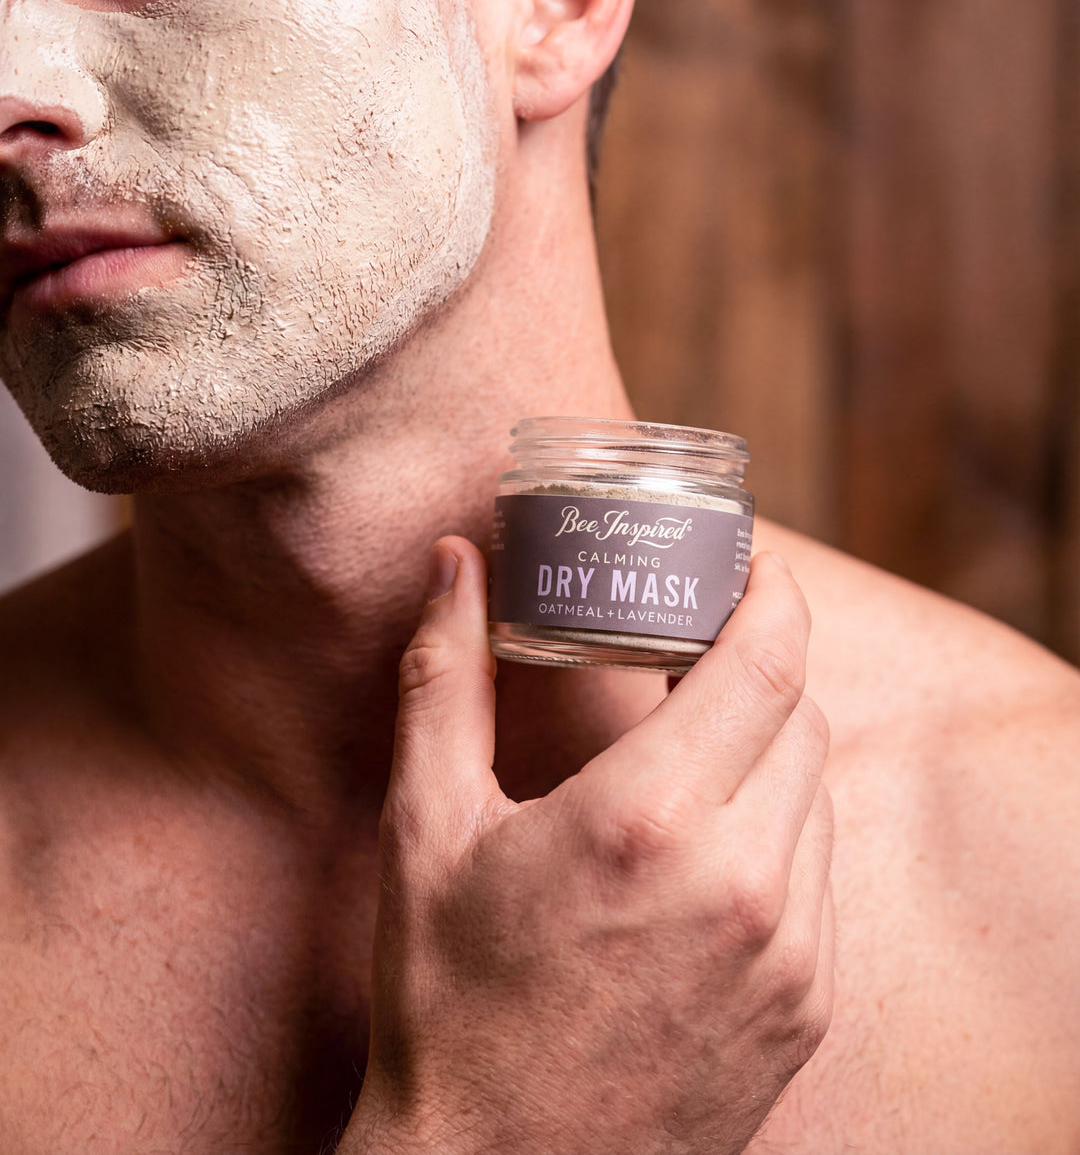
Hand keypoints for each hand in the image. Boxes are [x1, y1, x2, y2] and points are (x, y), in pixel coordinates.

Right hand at [349, 544, 833, 1154]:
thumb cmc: (448, 1003)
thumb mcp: (427, 829)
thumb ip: (446, 679)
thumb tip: (457, 564)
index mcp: (646, 821)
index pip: (765, 661)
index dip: (773, 591)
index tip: (753, 559)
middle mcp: (741, 883)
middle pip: (801, 713)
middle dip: (761, 659)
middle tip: (702, 640)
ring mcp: (788, 954)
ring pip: (817, 792)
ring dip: (771, 743)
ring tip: (700, 736)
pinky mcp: (806, 1008)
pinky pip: (821, 874)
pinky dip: (782, 825)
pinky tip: (713, 836)